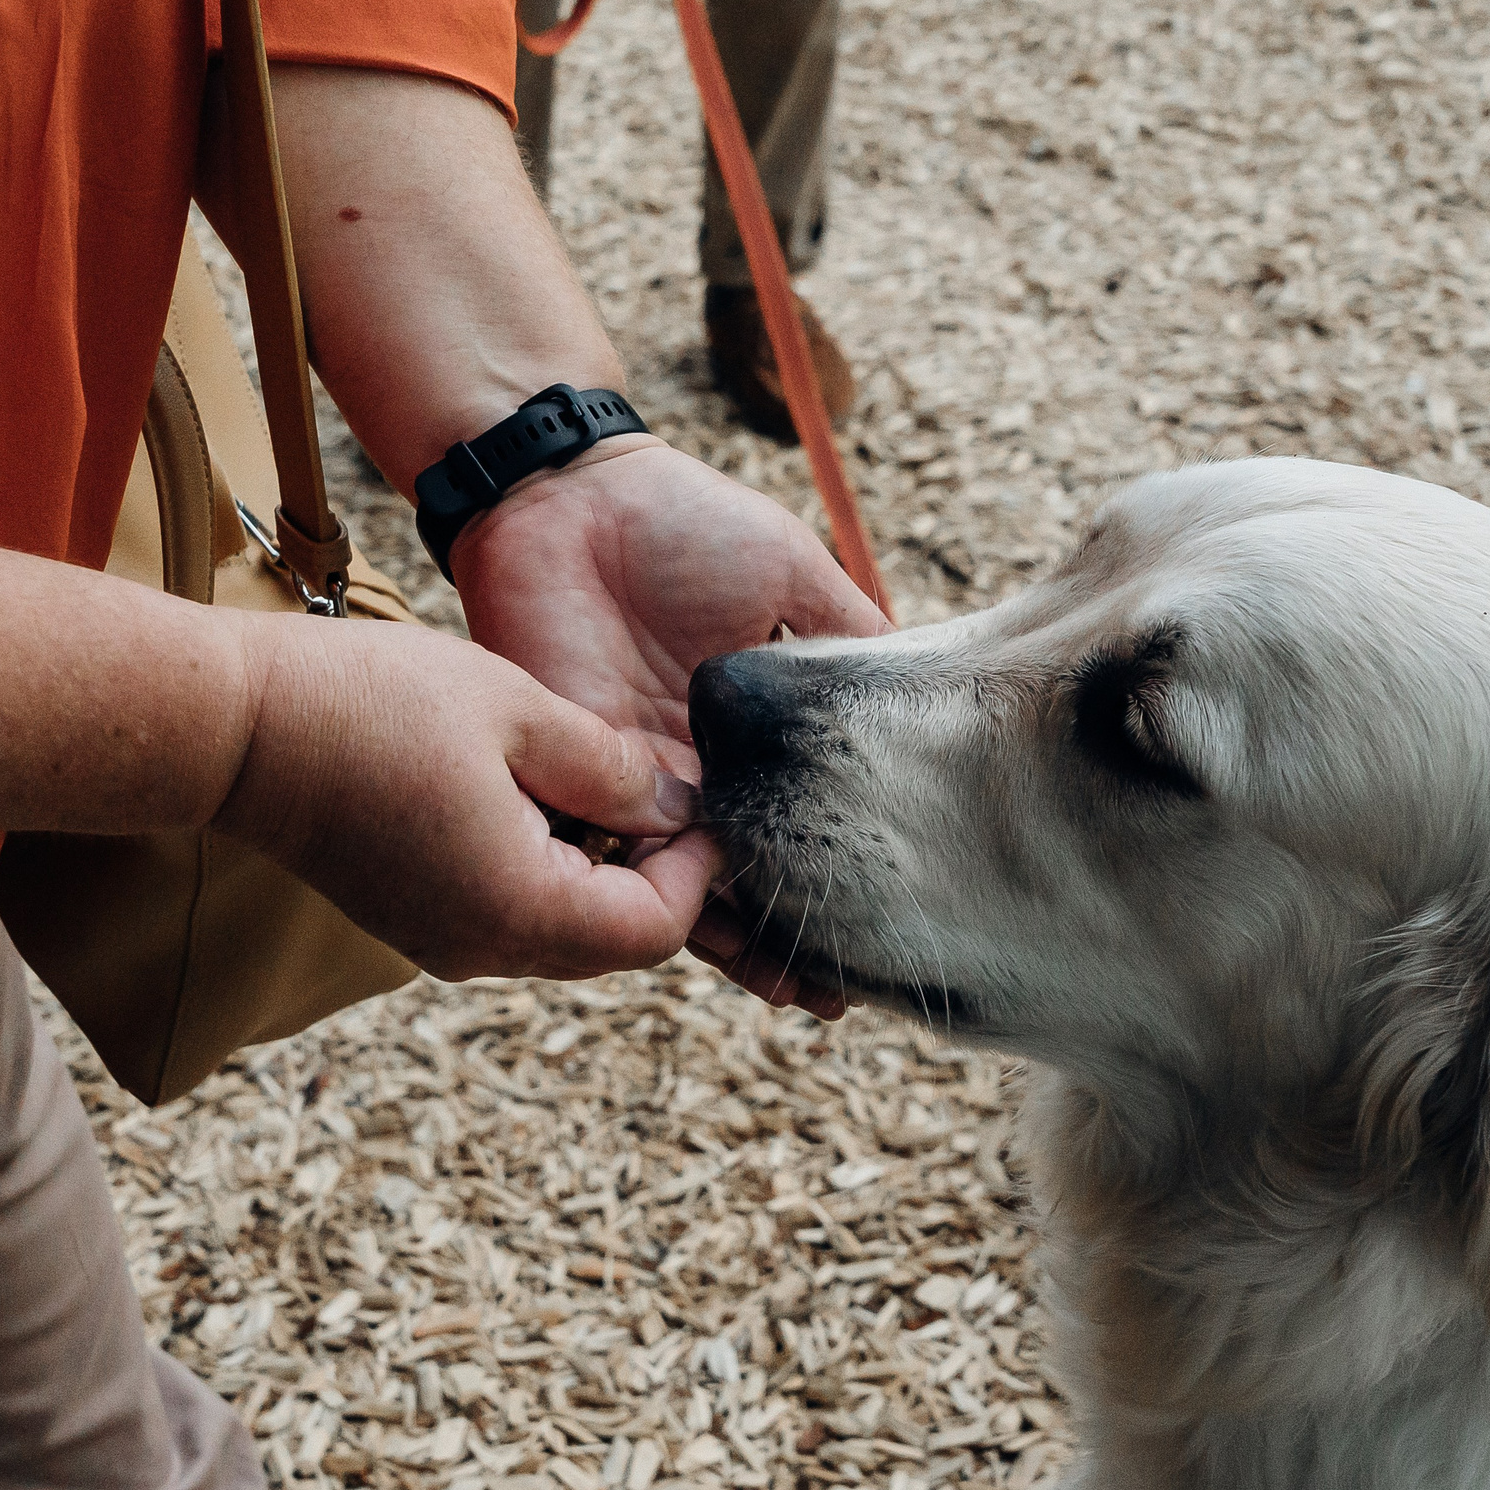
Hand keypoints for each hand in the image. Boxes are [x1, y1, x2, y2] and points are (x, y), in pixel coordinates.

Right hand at [213, 614, 715, 981]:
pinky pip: (511, 915)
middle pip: (615, 942)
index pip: (655, 928)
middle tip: (656, 788)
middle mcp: (483, 947)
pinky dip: (545, 869)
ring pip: (564, 931)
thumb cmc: (369, 703)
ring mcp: (441, 941)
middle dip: (654, 873)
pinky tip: (531, 791)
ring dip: (598, 870)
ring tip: (592, 779)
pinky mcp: (411, 920)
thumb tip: (677, 805)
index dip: (695, 868)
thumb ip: (611, 766)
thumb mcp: (517, 709)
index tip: (698, 799)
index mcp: (520, 907)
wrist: (232, 725)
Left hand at [447, 437, 886, 1012]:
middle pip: (740, 876)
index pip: (792, 827)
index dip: (830, 877)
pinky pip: (613, 850)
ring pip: (680, 882)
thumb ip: (848, 636)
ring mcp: (630, 779)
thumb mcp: (794, 576)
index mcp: (742, 736)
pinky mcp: (574, 771)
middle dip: (785, 937)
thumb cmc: (683, 523)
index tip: (878, 931)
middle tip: (837, 993)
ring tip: (790, 987)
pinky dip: (648, 893)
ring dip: (729, 938)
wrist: (570, 495)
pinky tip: (699, 934)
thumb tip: (918, 694)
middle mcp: (689, 773)